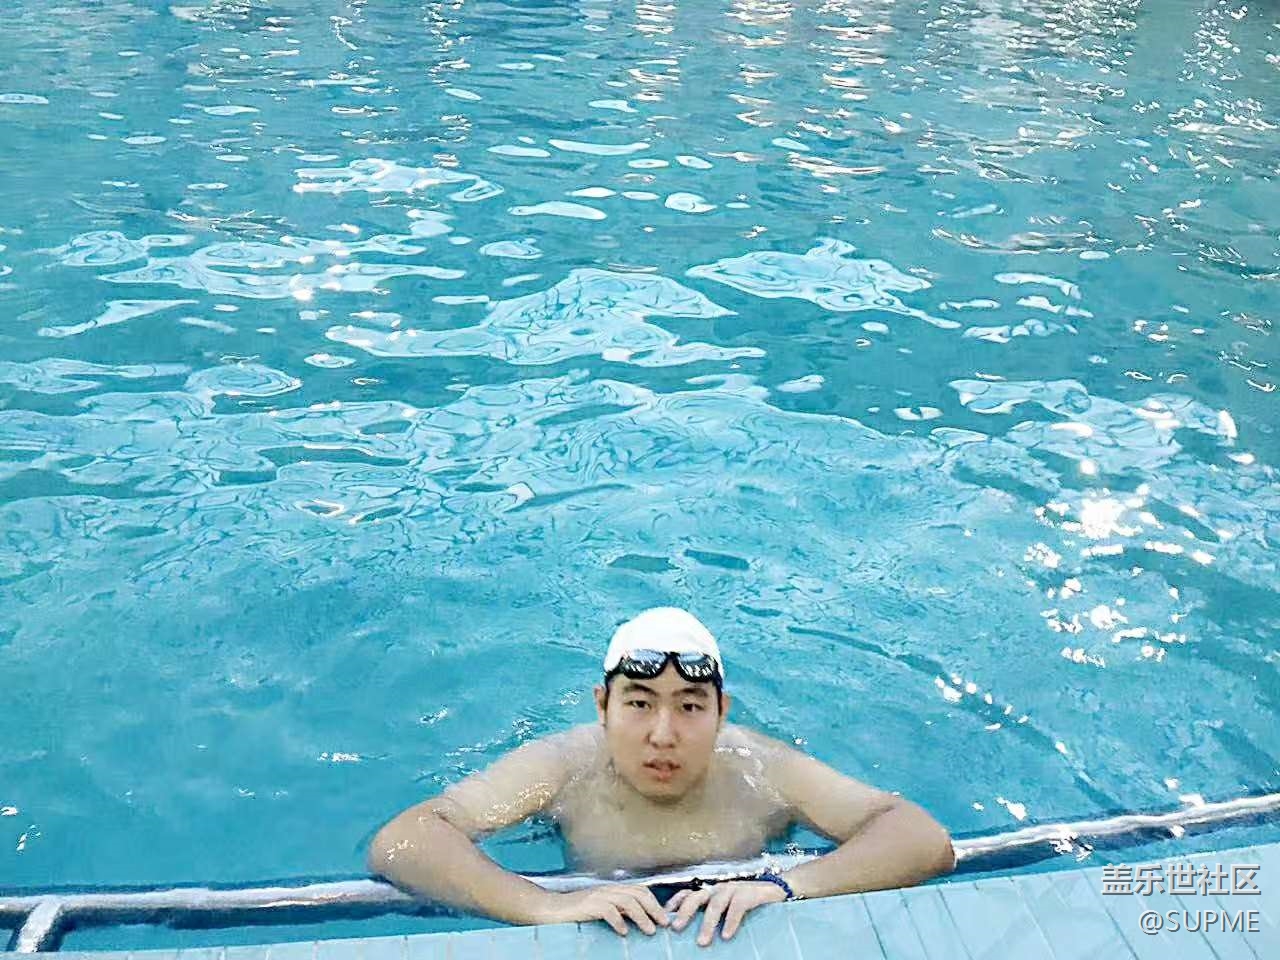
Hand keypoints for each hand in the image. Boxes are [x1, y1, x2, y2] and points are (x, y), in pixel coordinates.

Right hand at [541, 884, 669, 936]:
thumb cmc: (574, 913)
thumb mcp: (599, 910)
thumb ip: (616, 912)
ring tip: (649, 930)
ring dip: (642, 916)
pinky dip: (618, 921)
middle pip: (638, 893)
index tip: (665, 918)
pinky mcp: (587, 905)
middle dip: (654, 908)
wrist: (548, 909)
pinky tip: (623, 932)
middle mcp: (608, 890)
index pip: (640, 890)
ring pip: (627, 901)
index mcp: (612, 890)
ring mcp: (598, 896)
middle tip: (664, 924)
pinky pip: (608, 910)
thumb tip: (636, 923)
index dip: (655, 903)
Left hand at [665, 880, 786, 945]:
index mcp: (712, 893)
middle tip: (676, 929)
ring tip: (702, 942)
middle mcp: (720, 889)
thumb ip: (713, 915)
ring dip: (708, 923)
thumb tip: (697, 935)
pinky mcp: (750, 893)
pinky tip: (726, 935)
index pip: (688, 894)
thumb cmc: (751, 903)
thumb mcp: (728, 908)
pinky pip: (737, 907)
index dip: (675, 903)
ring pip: (715, 904)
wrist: (778, 891)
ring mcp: (734, 889)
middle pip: (697, 897)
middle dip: (686, 913)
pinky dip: (730, 921)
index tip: (666, 916)